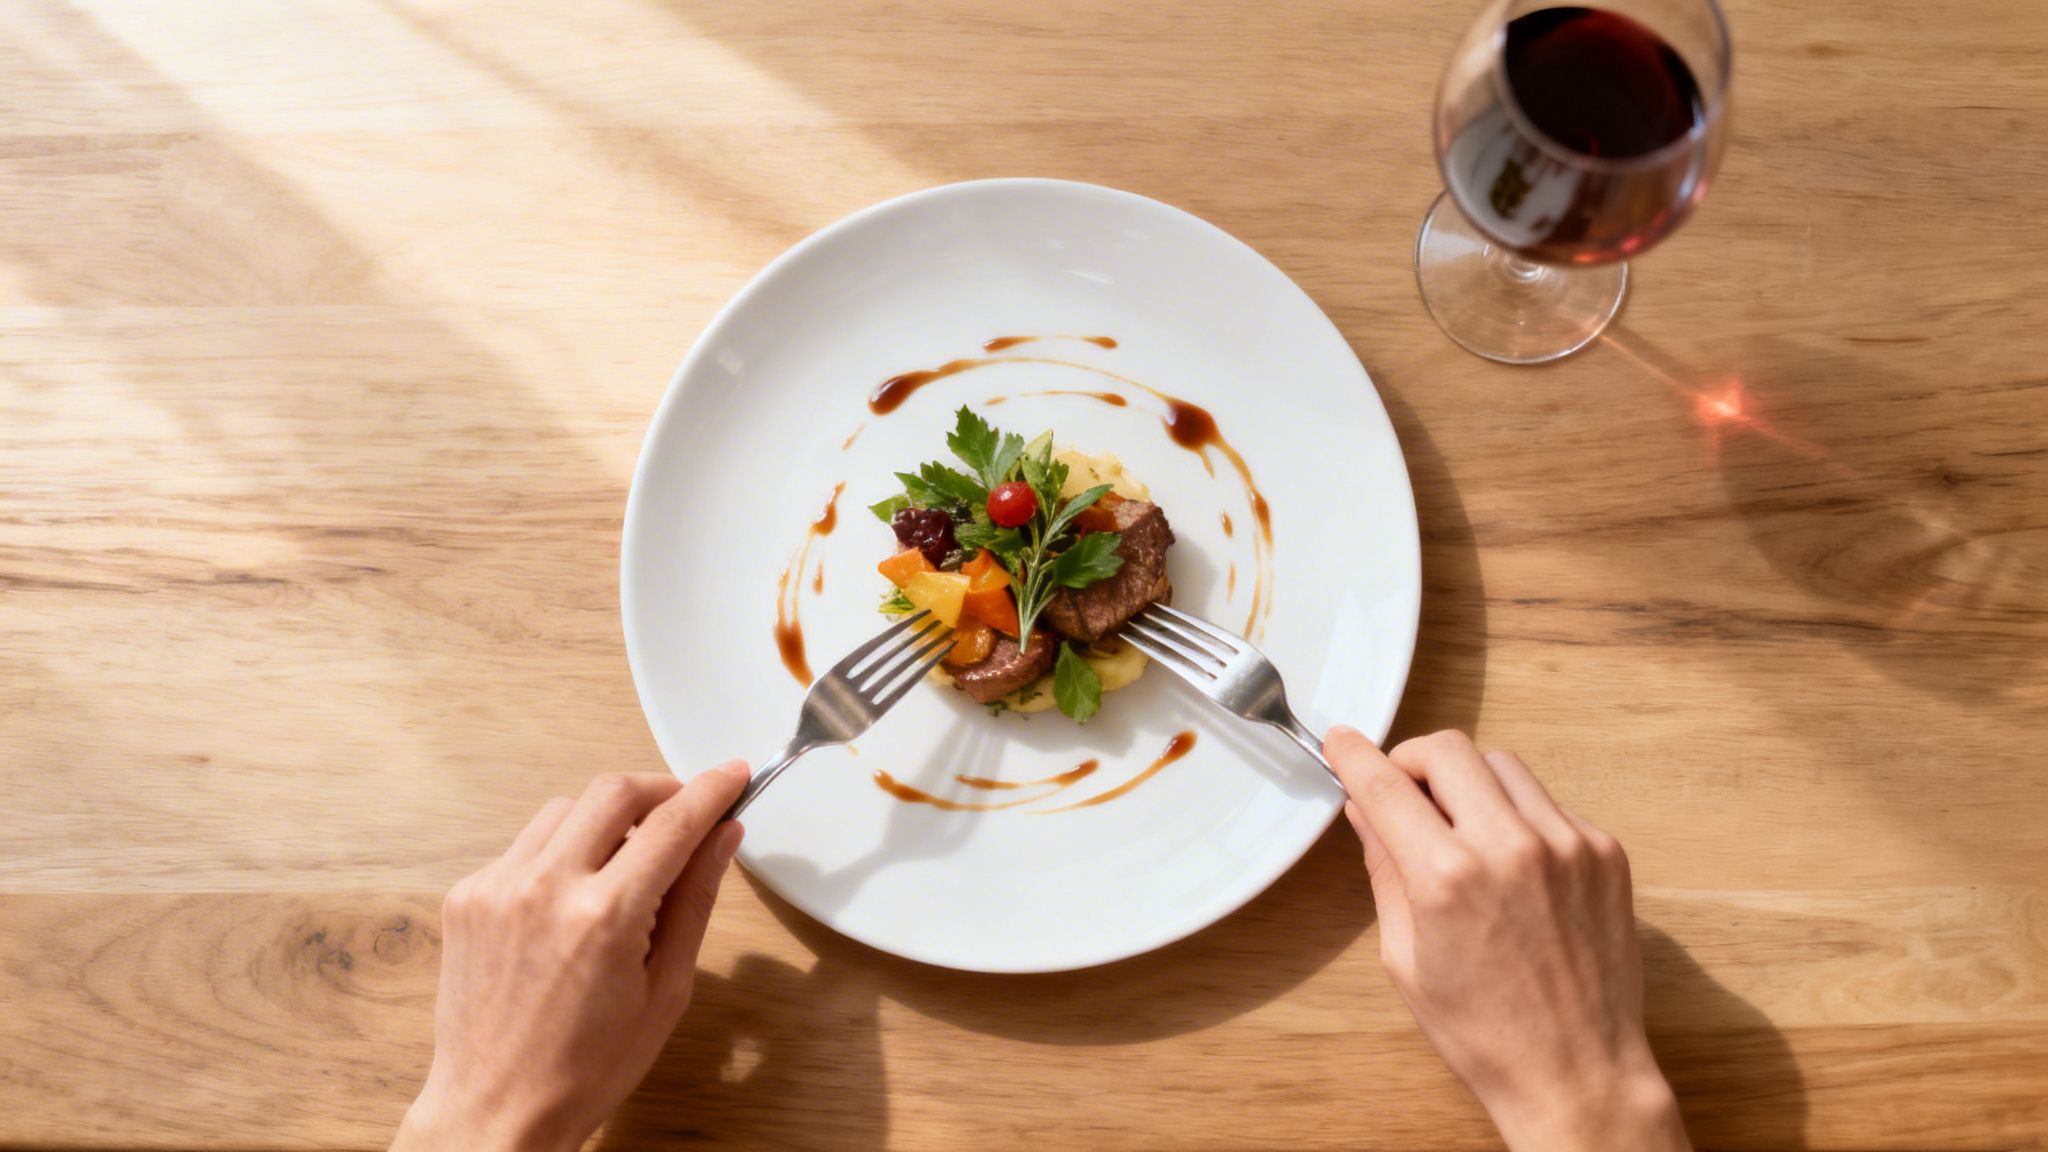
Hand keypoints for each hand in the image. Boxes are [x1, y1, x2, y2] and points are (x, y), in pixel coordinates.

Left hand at [391, 763, 749, 1151]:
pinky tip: (576, 894)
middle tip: (686, 810)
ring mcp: (497, 887)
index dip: (711, 790)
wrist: (496, 1108)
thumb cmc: (585, 1067)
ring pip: (566, 808)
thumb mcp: (666, 990)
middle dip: (660, 789)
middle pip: (614, 790)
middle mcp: (545, 888)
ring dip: (607, 817)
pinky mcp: (468, 895)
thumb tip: (722, 837)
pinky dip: (561, 850)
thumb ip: (695, 900)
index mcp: (604, 917)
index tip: (733, 775)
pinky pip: (527, 844)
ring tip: (628, 861)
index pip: (672, 822)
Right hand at [1325, 728, 1688, 1151]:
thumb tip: (1366, 811)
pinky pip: (1547, 804)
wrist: (1576, 1070)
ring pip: (1502, 766)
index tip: (1340, 741)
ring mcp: (1567, 844)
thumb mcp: (1405, 956)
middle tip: (1403, 791)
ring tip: (1460, 829)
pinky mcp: (1604, 852)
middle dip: (1413, 760)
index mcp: (1448, 878)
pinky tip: (1511, 865)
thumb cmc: (1483, 1030)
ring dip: (1468, 783)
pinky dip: (1517, 816)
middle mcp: (1511, 847)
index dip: (1354, 755)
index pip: (1387, 785)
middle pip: (1448, 750)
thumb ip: (1385, 869)